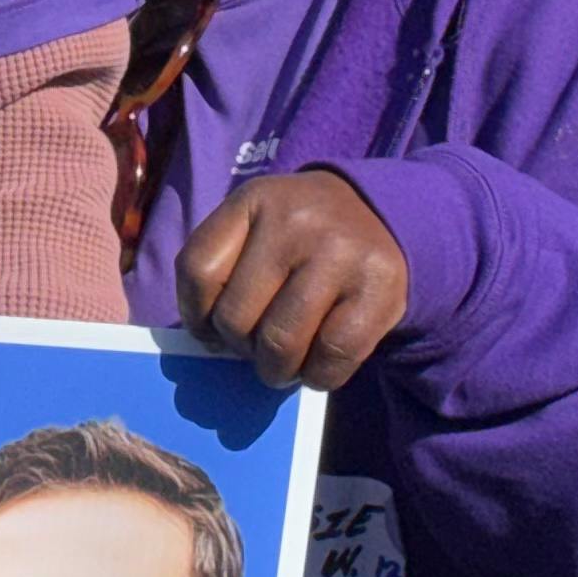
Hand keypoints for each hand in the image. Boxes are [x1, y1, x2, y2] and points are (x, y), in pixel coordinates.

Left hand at [178, 172, 409, 390]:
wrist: (381, 215)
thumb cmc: (301, 236)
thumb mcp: (256, 228)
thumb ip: (225, 271)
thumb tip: (208, 342)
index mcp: (253, 200)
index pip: (197, 270)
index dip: (196, 316)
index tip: (211, 330)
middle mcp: (295, 220)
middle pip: (235, 317)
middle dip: (241, 347)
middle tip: (258, 345)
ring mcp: (339, 252)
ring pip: (279, 343)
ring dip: (275, 368)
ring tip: (284, 360)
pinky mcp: (379, 288)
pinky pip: (330, 358)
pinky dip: (317, 377)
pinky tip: (317, 365)